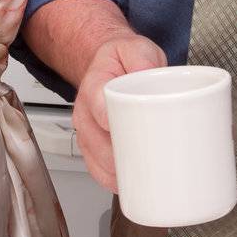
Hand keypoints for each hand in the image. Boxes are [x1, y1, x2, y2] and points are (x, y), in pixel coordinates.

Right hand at [73, 34, 166, 191]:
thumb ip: (142, 57)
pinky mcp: (96, 147)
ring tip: (144, 182)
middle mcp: (86, 113)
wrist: (112, 66)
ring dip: (118, 175)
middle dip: (119, 159)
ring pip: (96, 161)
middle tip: (148, 165)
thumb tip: (149, 73)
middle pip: (96, 143)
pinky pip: (98, 171)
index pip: (97, 107)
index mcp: (94, 86)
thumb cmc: (124, 60)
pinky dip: (113, 182)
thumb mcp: (136, 48)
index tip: (124, 133)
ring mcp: (89, 133)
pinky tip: (131, 188)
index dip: (110, 123)